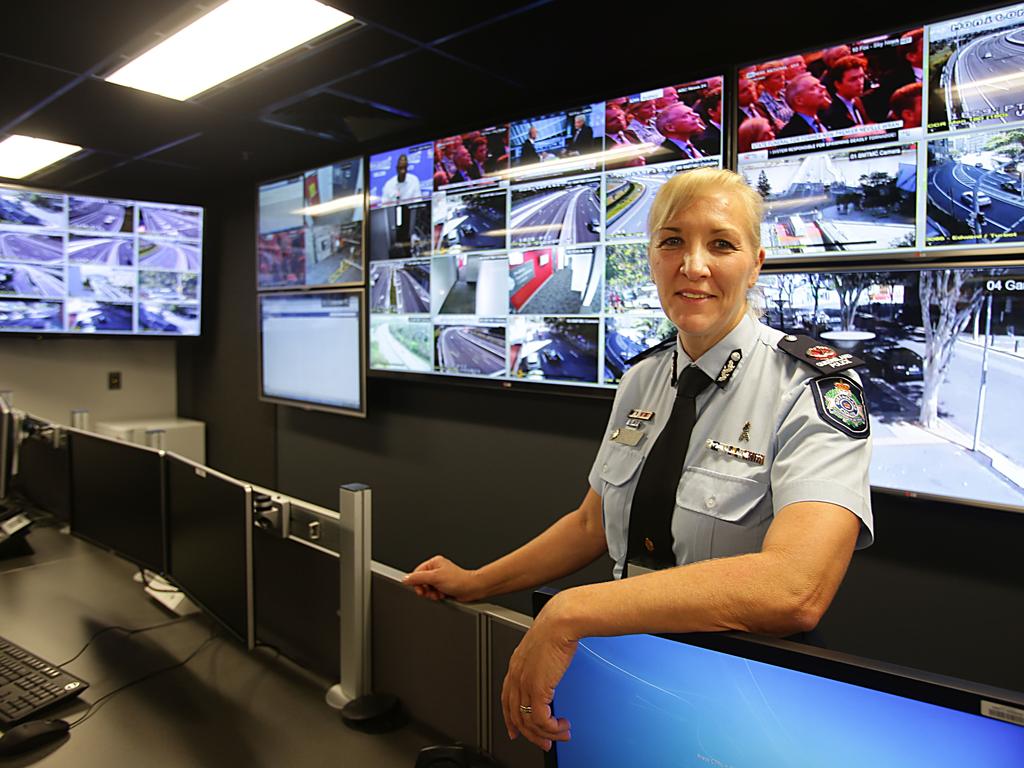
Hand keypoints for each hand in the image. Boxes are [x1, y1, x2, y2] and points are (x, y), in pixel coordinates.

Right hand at [403, 555, 481, 601]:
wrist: (471, 588)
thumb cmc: (459, 580)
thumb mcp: (435, 577)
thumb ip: (418, 578)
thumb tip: (405, 579)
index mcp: (434, 562)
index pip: (417, 573)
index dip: (416, 582)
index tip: (420, 589)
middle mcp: (437, 569)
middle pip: (422, 582)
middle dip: (426, 589)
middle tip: (431, 591)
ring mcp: (440, 579)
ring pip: (428, 589)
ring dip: (432, 594)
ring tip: (439, 593)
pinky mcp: (444, 587)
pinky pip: (434, 593)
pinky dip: (437, 596)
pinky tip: (443, 595)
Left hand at [501, 596, 576, 750]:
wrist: (561, 621)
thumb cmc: (557, 627)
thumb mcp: (545, 646)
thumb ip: (543, 660)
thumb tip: (552, 668)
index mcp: (516, 664)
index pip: (507, 699)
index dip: (510, 718)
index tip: (516, 730)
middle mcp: (517, 675)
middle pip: (515, 715)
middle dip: (530, 734)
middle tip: (544, 743)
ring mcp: (525, 683)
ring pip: (528, 722)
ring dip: (546, 734)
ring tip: (560, 735)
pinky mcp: (537, 689)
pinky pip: (541, 720)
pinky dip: (552, 728)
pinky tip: (562, 726)